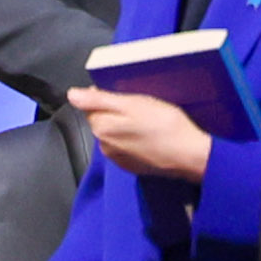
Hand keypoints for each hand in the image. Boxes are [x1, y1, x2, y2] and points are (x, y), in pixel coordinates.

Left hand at [67, 86, 211, 180]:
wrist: (189, 155)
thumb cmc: (163, 125)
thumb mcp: (132, 104)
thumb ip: (98, 100)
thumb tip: (72, 95)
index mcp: (101, 127)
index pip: (91, 106)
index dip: (106, 96)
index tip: (126, 94)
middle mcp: (105, 146)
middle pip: (102, 120)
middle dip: (115, 112)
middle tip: (140, 106)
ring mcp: (118, 158)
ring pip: (114, 134)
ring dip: (124, 126)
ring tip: (146, 121)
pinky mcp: (132, 166)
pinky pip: (124, 147)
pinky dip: (132, 139)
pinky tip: (148, 136)